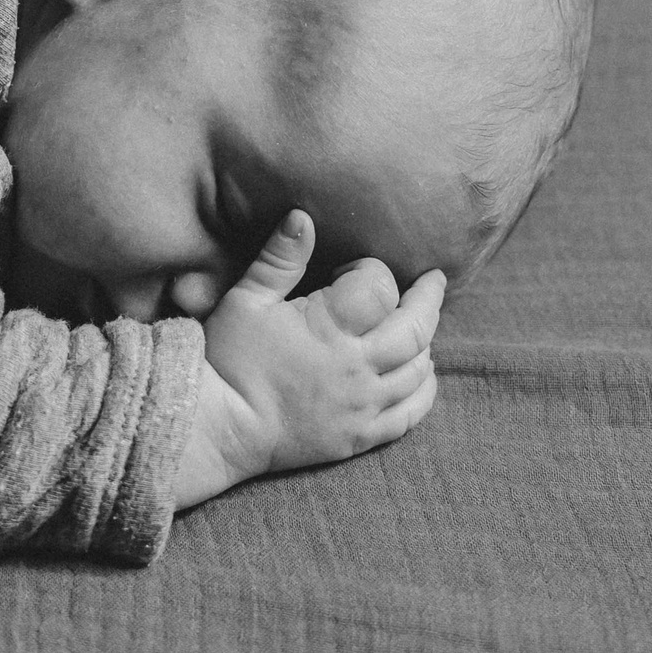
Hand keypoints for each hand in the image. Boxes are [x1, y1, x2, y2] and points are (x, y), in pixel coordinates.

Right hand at [170, 210, 443, 508]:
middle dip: (427, 299)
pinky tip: (422, 373)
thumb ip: (280, 259)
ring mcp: (364, 404)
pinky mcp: (361, 436)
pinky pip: (412, 413)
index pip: (379, 286)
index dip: (371, 271)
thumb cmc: (228, 360)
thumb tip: (302, 216)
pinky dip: (425, 389)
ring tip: (421, 325)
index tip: (349, 272)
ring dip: (426, 342)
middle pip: (416, 327)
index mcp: (330, 326)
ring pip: (419, 368)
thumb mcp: (245, 300)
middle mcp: (357, 365)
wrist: (218, 427)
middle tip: (433, 281)